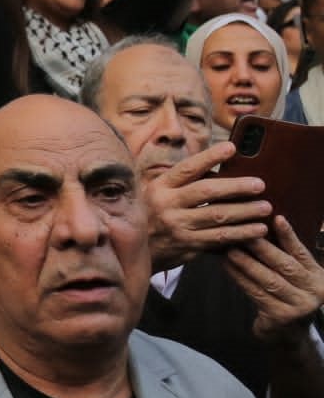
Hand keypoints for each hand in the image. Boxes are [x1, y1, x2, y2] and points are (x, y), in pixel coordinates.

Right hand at [143, 141, 269, 270]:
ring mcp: (177, 226)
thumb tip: (216, 169)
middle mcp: (166, 204)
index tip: (231, 148)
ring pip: (217, 215)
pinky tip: (258, 230)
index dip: (210, 157)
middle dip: (237, 186)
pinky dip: (241, 233)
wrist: (132, 249)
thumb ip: (181, 183)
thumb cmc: (151, 216)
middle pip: (207, 191)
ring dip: (245, 211)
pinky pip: (220, 238)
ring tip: (265, 207)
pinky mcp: (187, 245)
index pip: (187, 168)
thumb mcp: (157, 194)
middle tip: (259, 184)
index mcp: (160, 186)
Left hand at [224, 216, 323, 346]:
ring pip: (268, 280)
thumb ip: (286, 255)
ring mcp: (299, 306)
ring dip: (246, 263)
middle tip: (243, 233)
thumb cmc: (288, 294)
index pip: (302, 253)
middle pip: (285, 265)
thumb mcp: (296, 276)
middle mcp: (314, 291)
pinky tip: (228, 267)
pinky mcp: (280, 316)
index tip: (277, 218)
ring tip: (230, 249)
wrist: (289, 331)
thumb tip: (261, 225)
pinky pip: (256, 293)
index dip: (289, 236)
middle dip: (262, 248)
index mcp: (319, 277)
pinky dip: (240, 278)